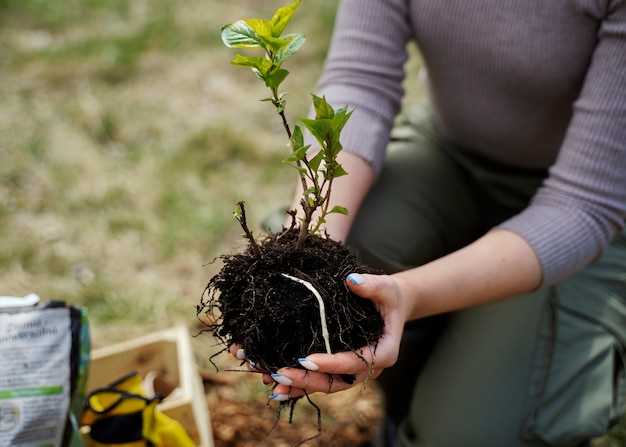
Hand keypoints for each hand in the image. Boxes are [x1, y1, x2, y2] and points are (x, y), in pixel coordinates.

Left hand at [266, 272, 409, 400]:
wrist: (391, 306)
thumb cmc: (389, 296)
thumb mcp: (386, 287)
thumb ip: (372, 285)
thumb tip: (352, 280)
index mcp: (384, 352)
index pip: (357, 362)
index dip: (332, 363)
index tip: (307, 360)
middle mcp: (370, 368)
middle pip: (338, 381)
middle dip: (309, 380)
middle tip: (282, 374)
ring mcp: (355, 371)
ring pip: (328, 385)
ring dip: (301, 386)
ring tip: (274, 385)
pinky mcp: (343, 369)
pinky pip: (322, 380)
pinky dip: (301, 384)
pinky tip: (278, 387)